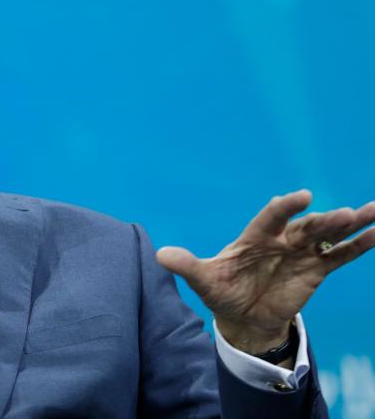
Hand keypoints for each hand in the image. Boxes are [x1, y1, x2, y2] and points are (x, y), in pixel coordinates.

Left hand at [157, 190, 374, 352]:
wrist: (242, 318)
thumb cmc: (222, 292)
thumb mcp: (203, 280)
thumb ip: (187, 266)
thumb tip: (160, 255)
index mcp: (255, 236)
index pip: (271, 217)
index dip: (285, 207)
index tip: (301, 197)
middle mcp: (281, 239)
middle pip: (305, 225)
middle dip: (325, 220)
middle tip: (346, 213)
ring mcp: (302, 252)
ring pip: (328, 235)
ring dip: (349, 225)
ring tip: (372, 212)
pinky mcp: (317, 269)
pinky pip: (340, 255)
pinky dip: (359, 245)